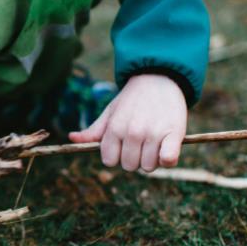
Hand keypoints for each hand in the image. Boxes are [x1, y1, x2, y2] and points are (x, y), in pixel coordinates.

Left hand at [69, 74, 186, 171]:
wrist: (159, 78)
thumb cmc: (132, 99)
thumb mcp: (110, 112)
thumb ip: (94, 130)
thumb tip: (72, 138)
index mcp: (114, 128)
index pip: (109, 161)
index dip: (116, 156)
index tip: (123, 146)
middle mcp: (132, 132)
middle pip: (129, 166)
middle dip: (134, 158)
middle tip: (141, 143)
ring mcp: (153, 134)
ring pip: (148, 167)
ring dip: (151, 159)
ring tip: (154, 143)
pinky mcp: (174, 134)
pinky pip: (168, 160)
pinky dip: (168, 159)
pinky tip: (167, 149)